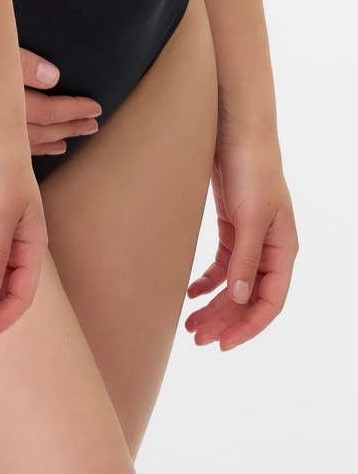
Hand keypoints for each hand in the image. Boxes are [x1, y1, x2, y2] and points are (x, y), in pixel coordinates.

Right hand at [20, 47, 100, 157]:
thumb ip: (21, 61)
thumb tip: (53, 77)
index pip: (46, 111)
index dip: (72, 110)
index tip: (94, 108)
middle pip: (38, 131)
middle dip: (67, 128)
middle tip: (91, 127)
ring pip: (20, 145)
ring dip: (47, 142)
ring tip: (65, 144)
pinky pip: (2, 151)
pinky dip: (22, 149)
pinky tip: (28, 149)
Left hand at [185, 133, 296, 349]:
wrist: (236, 130)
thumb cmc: (252, 170)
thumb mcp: (249, 217)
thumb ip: (244, 258)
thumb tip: (241, 298)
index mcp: (283, 251)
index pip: (270, 302)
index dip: (248, 326)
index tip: (224, 344)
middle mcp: (269, 249)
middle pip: (248, 297)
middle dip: (225, 320)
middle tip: (196, 337)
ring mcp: (249, 238)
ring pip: (233, 284)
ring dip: (214, 305)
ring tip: (190, 323)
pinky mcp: (231, 225)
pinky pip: (222, 263)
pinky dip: (207, 281)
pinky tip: (190, 293)